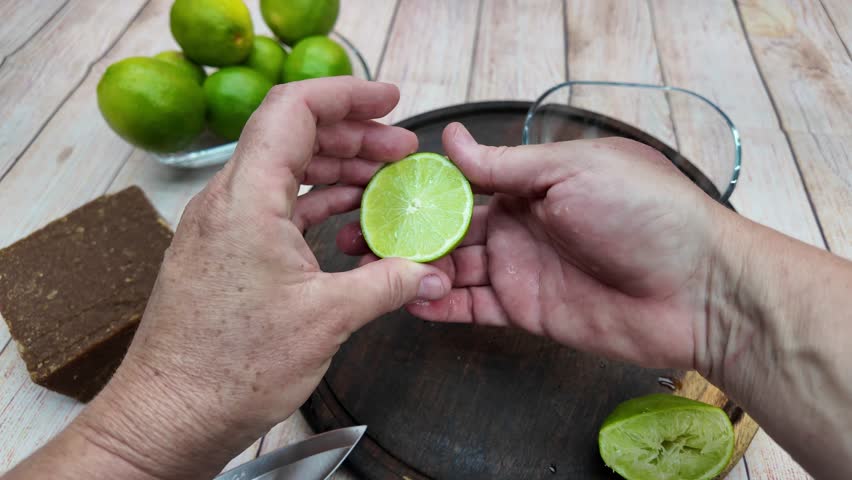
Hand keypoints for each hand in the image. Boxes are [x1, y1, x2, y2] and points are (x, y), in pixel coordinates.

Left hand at [70, 77, 450, 478]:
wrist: (170, 414)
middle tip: (401, 150)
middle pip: (293, 136)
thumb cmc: (231, 367)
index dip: (347, 94)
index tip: (389, 101)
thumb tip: (431, 271)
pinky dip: (316, 203)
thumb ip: (387, 283)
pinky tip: (350, 216)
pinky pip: (276, 207)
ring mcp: (224, 227)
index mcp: (247, 199)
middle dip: (353, 134)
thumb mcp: (326, 318)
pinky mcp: (227, 253)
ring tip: (385, 180)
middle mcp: (228, 201)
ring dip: (337, 169)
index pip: (293, 110)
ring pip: (286, 172)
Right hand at [339, 122, 724, 371]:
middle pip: (449, 227)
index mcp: (532, 182)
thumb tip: (450, 139)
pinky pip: (472, 307)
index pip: (462, 181)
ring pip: (453, 267)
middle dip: (404, 230)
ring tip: (373, 268)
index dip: (419, 185)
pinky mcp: (525, 310)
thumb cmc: (646, 214)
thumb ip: (505, 164)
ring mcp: (520, 268)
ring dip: (414, 267)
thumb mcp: (572, 171)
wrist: (696, 289)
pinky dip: (439, 304)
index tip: (376, 188)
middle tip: (357, 233)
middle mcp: (520, 223)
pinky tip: (409, 299)